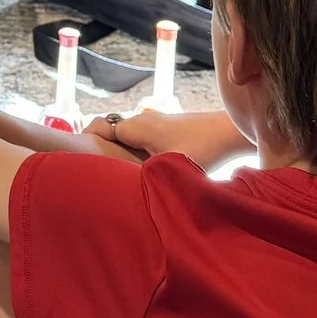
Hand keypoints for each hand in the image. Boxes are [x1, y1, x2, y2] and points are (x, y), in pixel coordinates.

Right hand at [82, 108, 252, 168]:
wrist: (233, 131)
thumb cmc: (205, 148)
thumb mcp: (171, 168)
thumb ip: (145, 179)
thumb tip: (122, 198)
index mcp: (138, 126)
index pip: (99, 128)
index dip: (87, 143)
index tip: (83, 164)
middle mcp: (143, 119)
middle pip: (110, 132)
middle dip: (101, 151)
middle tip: (99, 176)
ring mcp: (155, 122)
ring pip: (126, 136)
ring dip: (121, 153)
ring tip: (120, 177)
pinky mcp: (167, 128)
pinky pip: (140, 138)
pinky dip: (136, 152)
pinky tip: (144, 173)